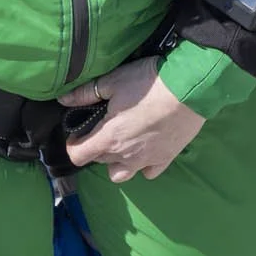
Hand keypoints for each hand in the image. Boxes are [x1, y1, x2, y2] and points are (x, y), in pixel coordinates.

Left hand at [60, 60, 204, 182]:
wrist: (191, 88)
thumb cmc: (149, 83)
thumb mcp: (114, 81)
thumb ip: (86, 93)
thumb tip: (63, 100)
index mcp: (108, 138)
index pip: (78, 156)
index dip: (74, 144)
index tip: (79, 131)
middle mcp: (124, 156)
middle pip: (100, 160)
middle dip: (97, 146)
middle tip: (105, 125)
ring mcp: (146, 160)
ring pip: (121, 173)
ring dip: (117, 162)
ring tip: (124, 142)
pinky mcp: (166, 159)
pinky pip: (148, 172)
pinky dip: (144, 164)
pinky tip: (146, 147)